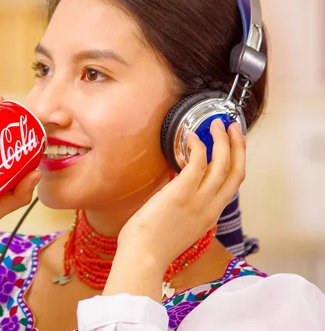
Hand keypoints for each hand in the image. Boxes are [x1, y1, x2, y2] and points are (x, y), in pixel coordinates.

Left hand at [104, 118, 245, 298]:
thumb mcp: (178, 226)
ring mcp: (198, 200)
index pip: (232, 185)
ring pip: (222, 164)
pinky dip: (198, 146)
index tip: (233, 145)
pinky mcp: (181, 193)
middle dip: (238, 146)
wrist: (143, 257)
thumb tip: (177, 186)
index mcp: (210, 215)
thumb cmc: (151, 244)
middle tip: (232, 126)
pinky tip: (190, 137)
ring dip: (222, 140)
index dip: (236, 161)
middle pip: (236, 171)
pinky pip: (197, 163)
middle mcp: (210, 207)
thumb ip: (185, 207)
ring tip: (214, 124)